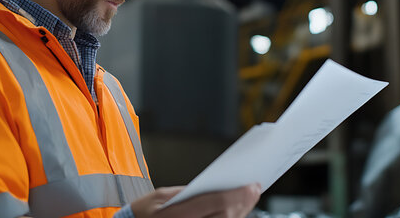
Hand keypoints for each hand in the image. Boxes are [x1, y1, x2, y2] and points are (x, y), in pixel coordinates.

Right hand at [131, 183, 260, 217]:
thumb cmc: (143, 213)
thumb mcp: (160, 195)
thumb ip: (187, 192)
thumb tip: (214, 187)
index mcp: (175, 215)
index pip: (215, 204)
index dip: (236, 194)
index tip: (251, 185)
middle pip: (226, 217)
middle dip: (243, 202)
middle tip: (255, 188)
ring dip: (241, 212)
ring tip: (250, 197)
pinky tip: (237, 210)